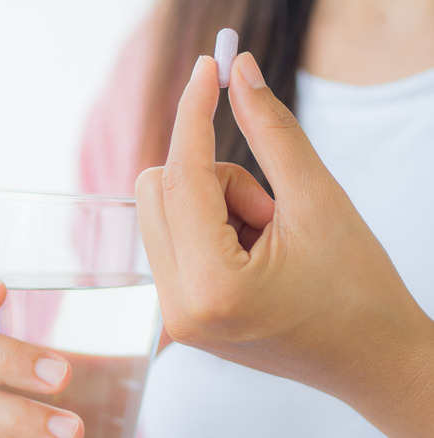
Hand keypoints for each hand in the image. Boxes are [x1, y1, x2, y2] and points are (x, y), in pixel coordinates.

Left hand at [135, 53, 433, 436]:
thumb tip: (241, 72)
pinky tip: (255, 255)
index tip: (209, 68)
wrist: (373, 361)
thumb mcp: (319, 201)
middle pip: (157, 189)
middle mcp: (178, 308)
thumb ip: (272, 132)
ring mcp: (174, 317)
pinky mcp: (179, 315)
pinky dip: (209, 227)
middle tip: (269, 208)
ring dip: (214, 204)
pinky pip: (172, 238)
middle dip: (215, 179)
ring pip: (164, 211)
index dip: (195, 113)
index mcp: (212, 286)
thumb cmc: (359, 290)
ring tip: (269, 239)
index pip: (183, 176)